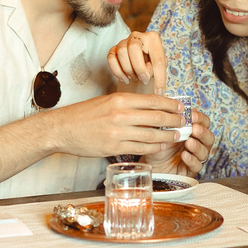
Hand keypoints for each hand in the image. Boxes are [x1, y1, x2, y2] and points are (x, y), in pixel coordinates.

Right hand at [49, 92, 186, 156]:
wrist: (62, 129)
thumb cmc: (85, 114)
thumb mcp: (107, 101)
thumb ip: (128, 103)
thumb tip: (152, 106)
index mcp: (120, 99)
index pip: (153, 101)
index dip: (171, 105)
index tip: (181, 107)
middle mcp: (121, 114)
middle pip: (157, 117)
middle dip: (175, 121)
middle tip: (185, 123)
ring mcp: (118, 132)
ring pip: (152, 135)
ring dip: (168, 136)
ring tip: (178, 136)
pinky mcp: (114, 147)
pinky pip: (141, 148)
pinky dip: (155, 147)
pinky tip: (162, 146)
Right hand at [107, 31, 166, 94]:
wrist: (142, 58)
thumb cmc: (152, 60)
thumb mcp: (160, 65)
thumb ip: (157, 70)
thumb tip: (147, 76)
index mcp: (153, 38)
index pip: (157, 59)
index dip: (159, 78)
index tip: (158, 92)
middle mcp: (137, 36)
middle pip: (134, 48)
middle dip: (139, 68)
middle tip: (144, 79)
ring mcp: (124, 41)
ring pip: (121, 52)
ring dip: (128, 69)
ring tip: (135, 77)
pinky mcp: (114, 49)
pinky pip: (111, 58)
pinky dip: (117, 71)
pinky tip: (125, 78)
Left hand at [141, 109, 213, 177]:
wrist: (151, 164)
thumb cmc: (159, 145)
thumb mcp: (162, 130)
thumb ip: (168, 119)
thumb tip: (170, 104)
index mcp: (194, 131)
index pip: (204, 122)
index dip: (200, 118)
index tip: (192, 115)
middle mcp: (198, 143)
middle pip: (209, 137)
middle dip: (202, 132)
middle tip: (194, 129)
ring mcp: (196, 157)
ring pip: (204, 152)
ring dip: (197, 146)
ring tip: (188, 142)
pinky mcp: (191, 170)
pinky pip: (197, 166)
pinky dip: (192, 160)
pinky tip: (184, 155)